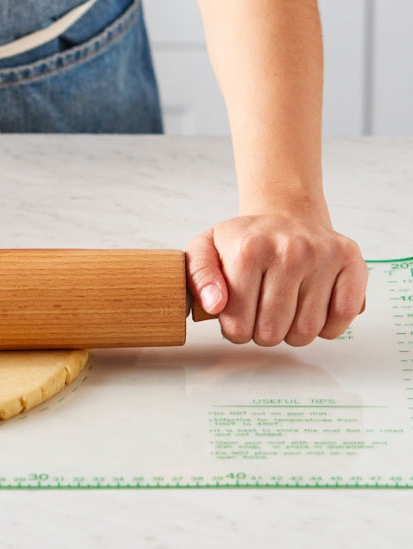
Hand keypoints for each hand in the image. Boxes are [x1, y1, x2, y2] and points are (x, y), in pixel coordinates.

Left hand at [185, 215, 366, 346]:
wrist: (285, 214)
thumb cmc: (245, 240)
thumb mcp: (205, 249)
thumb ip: (197, 276)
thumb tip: (214, 304)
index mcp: (248, 250)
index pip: (238, 323)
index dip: (235, 330)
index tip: (238, 315)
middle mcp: (289, 251)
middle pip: (272, 331)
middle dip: (263, 333)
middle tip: (262, 314)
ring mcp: (323, 255)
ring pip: (307, 331)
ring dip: (293, 332)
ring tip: (286, 310)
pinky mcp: (351, 261)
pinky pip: (342, 318)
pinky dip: (327, 326)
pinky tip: (312, 309)